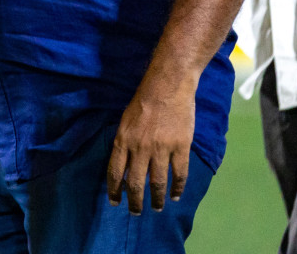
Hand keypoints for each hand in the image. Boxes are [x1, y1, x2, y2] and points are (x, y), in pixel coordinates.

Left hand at [106, 80, 195, 214]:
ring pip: (158, 183)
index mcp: (123, 140)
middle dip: (135, 202)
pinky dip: (178, 188)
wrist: (168, 85)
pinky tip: (176, 196)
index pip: (115, 172)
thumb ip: (124, 143)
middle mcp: (140, 148)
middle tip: (136, 212)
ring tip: (157, 208)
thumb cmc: (144, 100)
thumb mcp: (125, 120)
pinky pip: (179, 174)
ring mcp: (162, 149)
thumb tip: (123, 167)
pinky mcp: (181, 147)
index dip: (114, 190)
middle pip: (136, 183)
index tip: (115, 202)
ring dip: (157, 199)